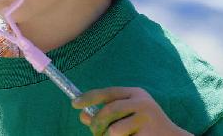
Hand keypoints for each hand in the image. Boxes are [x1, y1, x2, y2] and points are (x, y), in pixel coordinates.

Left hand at [72, 87, 192, 135]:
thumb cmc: (145, 128)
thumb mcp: (125, 117)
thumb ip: (106, 115)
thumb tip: (83, 115)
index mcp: (135, 93)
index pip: (107, 92)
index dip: (89, 97)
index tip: (74, 104)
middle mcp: (141, 101)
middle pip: (108, 111)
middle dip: (96, 124)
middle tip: (94, 133)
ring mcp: (147, 116)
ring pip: (114, 130)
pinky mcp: (148, 133)